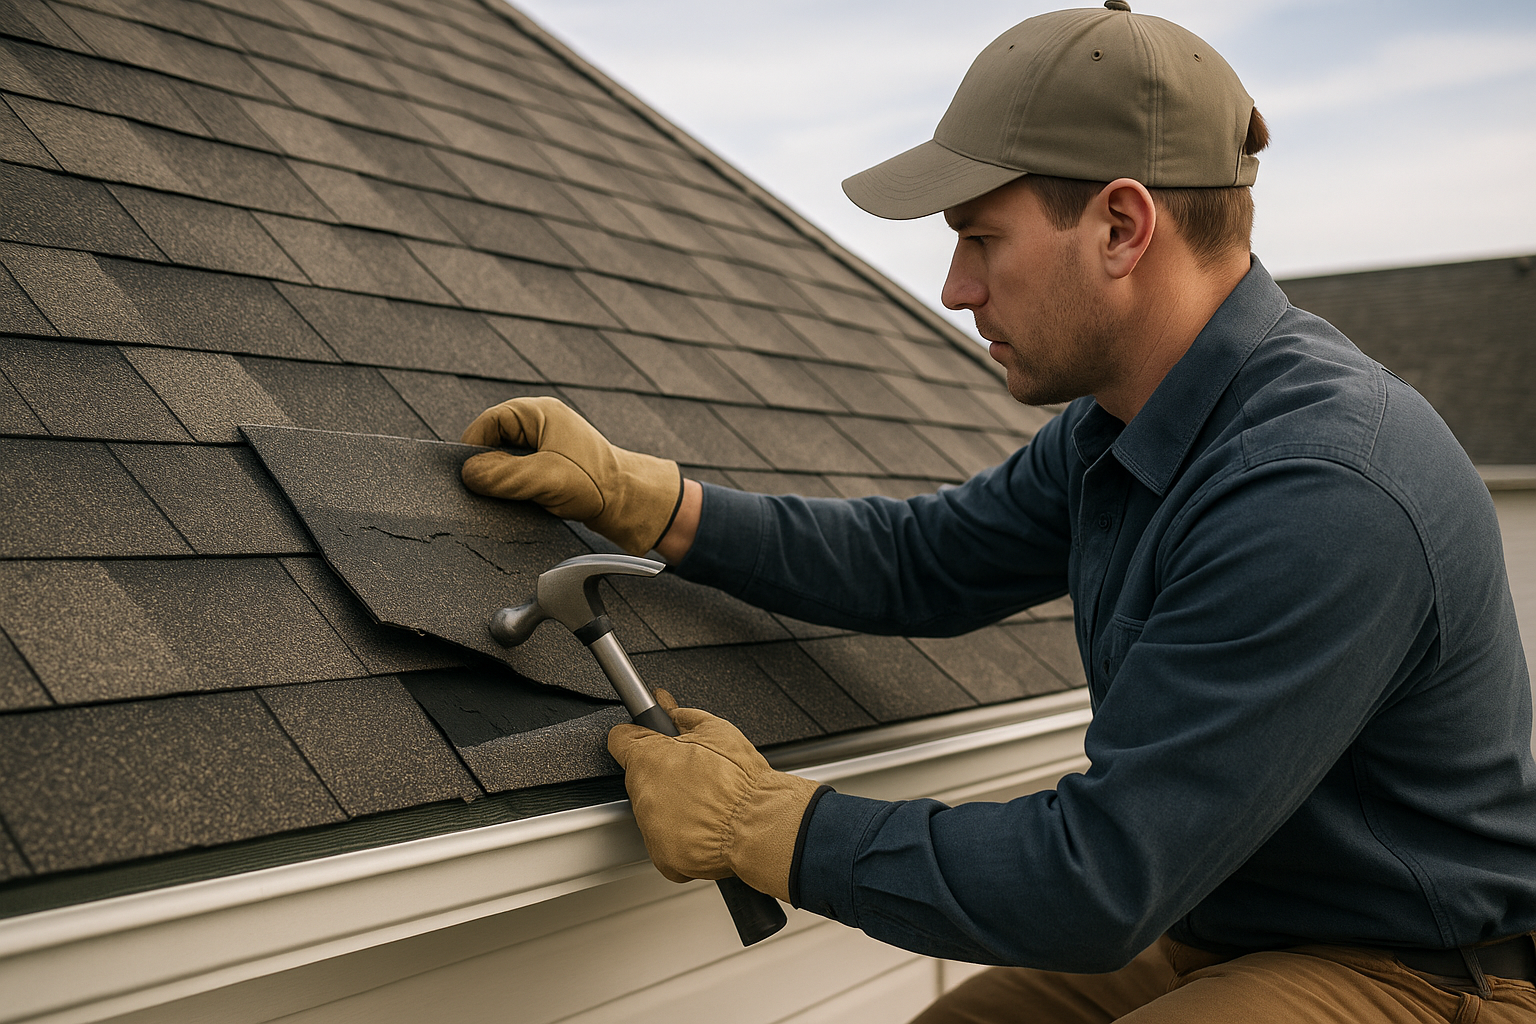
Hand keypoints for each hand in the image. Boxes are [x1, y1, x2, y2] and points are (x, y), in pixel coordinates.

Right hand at [460, 397, 682, 556]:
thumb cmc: (596, 483)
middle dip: (491, 466)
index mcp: (540, 413)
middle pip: (495, 441)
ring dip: (505, 480)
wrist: (630, 504)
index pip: (489, 421)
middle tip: (492, 490)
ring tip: (515, 496)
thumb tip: (468, 475)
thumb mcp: (543, 478)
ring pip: (507, 461)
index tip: (468, 475)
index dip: (474, 447)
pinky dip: (517, 489)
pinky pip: (520, 474)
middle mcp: (542, 424)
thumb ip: (502, 475)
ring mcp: (547, 446)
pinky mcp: (551, 467)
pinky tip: (524, 502)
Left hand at [607, 691, 820, 901]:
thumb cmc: (743, 780)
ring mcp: (651, 830)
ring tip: (704, 804)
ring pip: (654, 812)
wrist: (762, 823)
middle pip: (640, 780)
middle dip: (662, 775)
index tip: (648, 740)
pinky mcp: (664, 858)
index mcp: (649, 759)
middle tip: (693, 777)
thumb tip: (669, 707)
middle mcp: (643, 795)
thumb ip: (684, 716)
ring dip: (672, 807)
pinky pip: (666, 843)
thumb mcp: (717, 730)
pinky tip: (704, 827)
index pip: (620, 740)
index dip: (637, 737)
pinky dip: (682, 837)